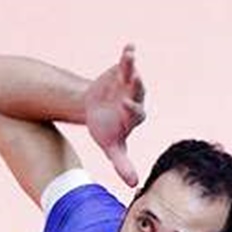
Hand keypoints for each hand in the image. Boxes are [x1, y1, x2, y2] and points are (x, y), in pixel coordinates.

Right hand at [83, 44, 146, 186]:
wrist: (93, 109)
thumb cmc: (105, 130)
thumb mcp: (111, 148)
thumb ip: (123, 164)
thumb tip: (134, 185)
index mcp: (134, 116)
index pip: (136, 112)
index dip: (132, 108)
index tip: (126, 105)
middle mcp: (135, 98)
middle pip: (138, 91)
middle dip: (136, 85)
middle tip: (135, 79)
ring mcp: (129, 83)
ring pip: (132, 74)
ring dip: (131, 65)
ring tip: (130, 56)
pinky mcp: (121, 72)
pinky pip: (126, 63)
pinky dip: (128, 55)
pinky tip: (130, 46)